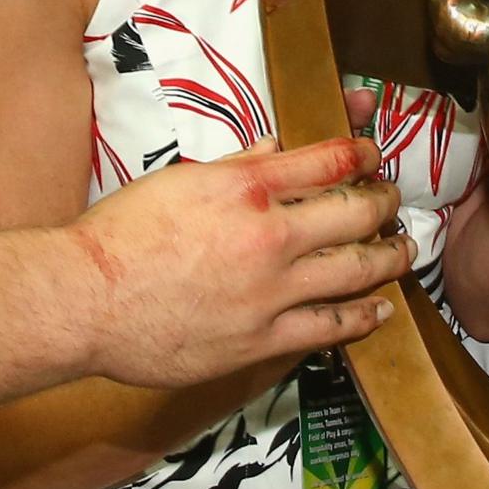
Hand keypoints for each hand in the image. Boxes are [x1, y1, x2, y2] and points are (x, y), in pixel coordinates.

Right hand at [71, 137, 413, 386]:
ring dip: (389, 258)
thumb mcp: (179, 182)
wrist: (85, 300)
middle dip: (384, 204)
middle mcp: (269, 237)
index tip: (373, 156)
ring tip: (403, 251)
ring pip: (356, 271)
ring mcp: (271, 292)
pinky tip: (379, 310)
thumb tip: (278, 148)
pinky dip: (362, 317)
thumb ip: (238, 167)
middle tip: (391, 203)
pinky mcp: (262, 339)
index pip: (329, 161)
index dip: (363, 155)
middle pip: (356, 214)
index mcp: (246, 189)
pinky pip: (329, 328)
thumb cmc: (119, 238)